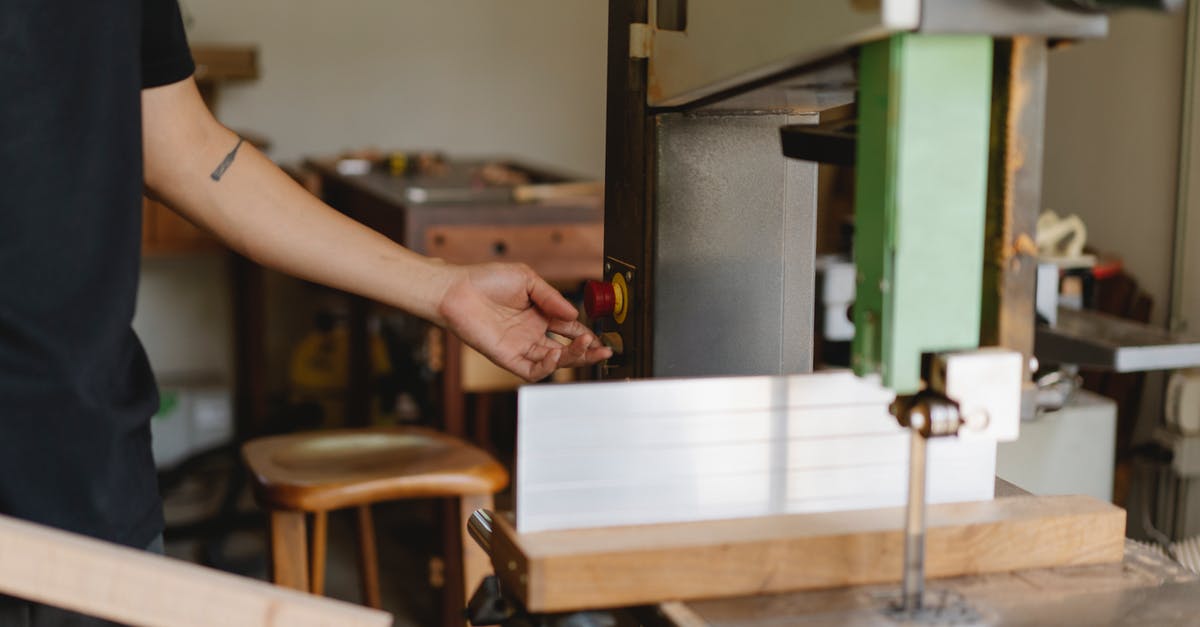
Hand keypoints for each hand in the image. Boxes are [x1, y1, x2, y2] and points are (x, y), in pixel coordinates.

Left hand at [437, 263, 611, 381]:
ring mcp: (520, 346)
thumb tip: (573, 314)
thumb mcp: (527, 279)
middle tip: (603, 351)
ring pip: (554, 361)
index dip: (587, 335)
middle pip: (566, 350)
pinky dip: (547, 366)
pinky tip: (556, 354)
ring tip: (586, 348)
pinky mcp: (507, 357)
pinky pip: (531, 369)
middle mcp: (532, 333)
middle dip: (587, 352)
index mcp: (540, 314)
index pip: (570, 330)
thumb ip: (551, 297)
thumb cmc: (485, 280)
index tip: (601, 337)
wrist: (456, 290)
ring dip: (572, 358)